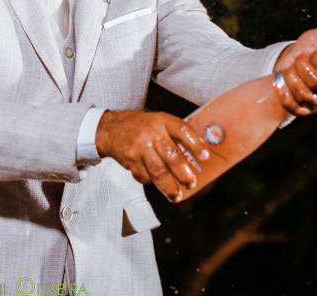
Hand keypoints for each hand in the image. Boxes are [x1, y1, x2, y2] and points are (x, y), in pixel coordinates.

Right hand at [95, 110, 211, 202]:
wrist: (111, 128)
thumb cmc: (140, 126)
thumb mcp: (158, 121)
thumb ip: (174, 135)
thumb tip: (195, 155)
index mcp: (162, 121)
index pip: (182, 130)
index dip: (195, 144)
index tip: (205, 156)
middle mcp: (152, 133)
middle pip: (171, 156)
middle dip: (183, 174)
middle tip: (191, 184)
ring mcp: (140, 147)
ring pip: (158, 171)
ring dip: (169, 186)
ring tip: (177, 195)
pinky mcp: (130, 159)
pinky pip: (144, 176)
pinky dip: (150, 182)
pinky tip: (154, 182)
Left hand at [273, 28, 316, 116]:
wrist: (294, 60)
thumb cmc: (312, 48)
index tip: (310, 49)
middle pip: (316, 82)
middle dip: (302, 66)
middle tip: (297, 56)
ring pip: (304, 95)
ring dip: (291, 78)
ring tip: (286, 66)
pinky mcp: (305, 109)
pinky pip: (295, 109)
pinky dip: (286, 98)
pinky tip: (282, 87)